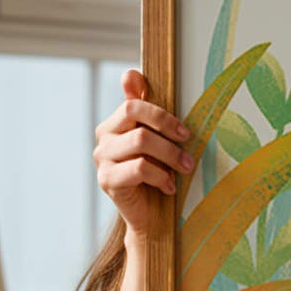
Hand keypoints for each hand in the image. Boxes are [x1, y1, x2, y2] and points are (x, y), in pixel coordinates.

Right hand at [94, 70, 191, 244]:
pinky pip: (140, 168)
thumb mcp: (158, 140)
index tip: (183, 130)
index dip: (158, 112)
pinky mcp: (107, 180)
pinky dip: (161, 176)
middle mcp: (104, 137)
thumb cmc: (158, 174)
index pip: (132, 103)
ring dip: (170, 155)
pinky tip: (169, 186)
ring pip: (140, 141)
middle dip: (167, 128)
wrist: (151, 217)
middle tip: (188, 144)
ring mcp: (102, 159)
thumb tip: (131, 73)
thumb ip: (149, 112)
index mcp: (115, 123)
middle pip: (133, 114)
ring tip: (185, 168)